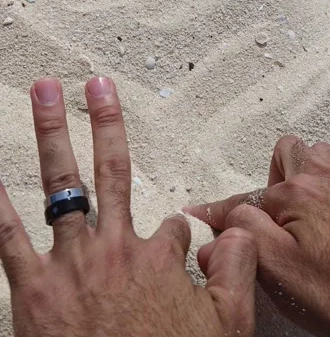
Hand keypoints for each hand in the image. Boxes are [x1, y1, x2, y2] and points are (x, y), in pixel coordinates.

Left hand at [0, 77, 255, 336]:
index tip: (174, 250)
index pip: (170, 229)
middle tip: (95, 83)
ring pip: (63, 183)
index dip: (175, 238)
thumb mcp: (226, 325)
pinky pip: (10, 238)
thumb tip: (239, 234)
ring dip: (53, 135)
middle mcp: (115, 247)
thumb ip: (237, 273)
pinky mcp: (35, 288)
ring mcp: (73, 263)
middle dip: (104, 121)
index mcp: (159, 258)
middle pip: (111, 169)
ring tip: (45, 93)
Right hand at [186, 136, 329, 335]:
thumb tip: (222, 217)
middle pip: (288, 151)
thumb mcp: (280, 270)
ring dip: (313, 166)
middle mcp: (322, 180)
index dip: (216, 211)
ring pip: (325, 153)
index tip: (198, 215)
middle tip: (270, 206)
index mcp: (293, 196)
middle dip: (273, 172)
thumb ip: (247, 235)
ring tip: (306, 192)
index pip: (243, 199)